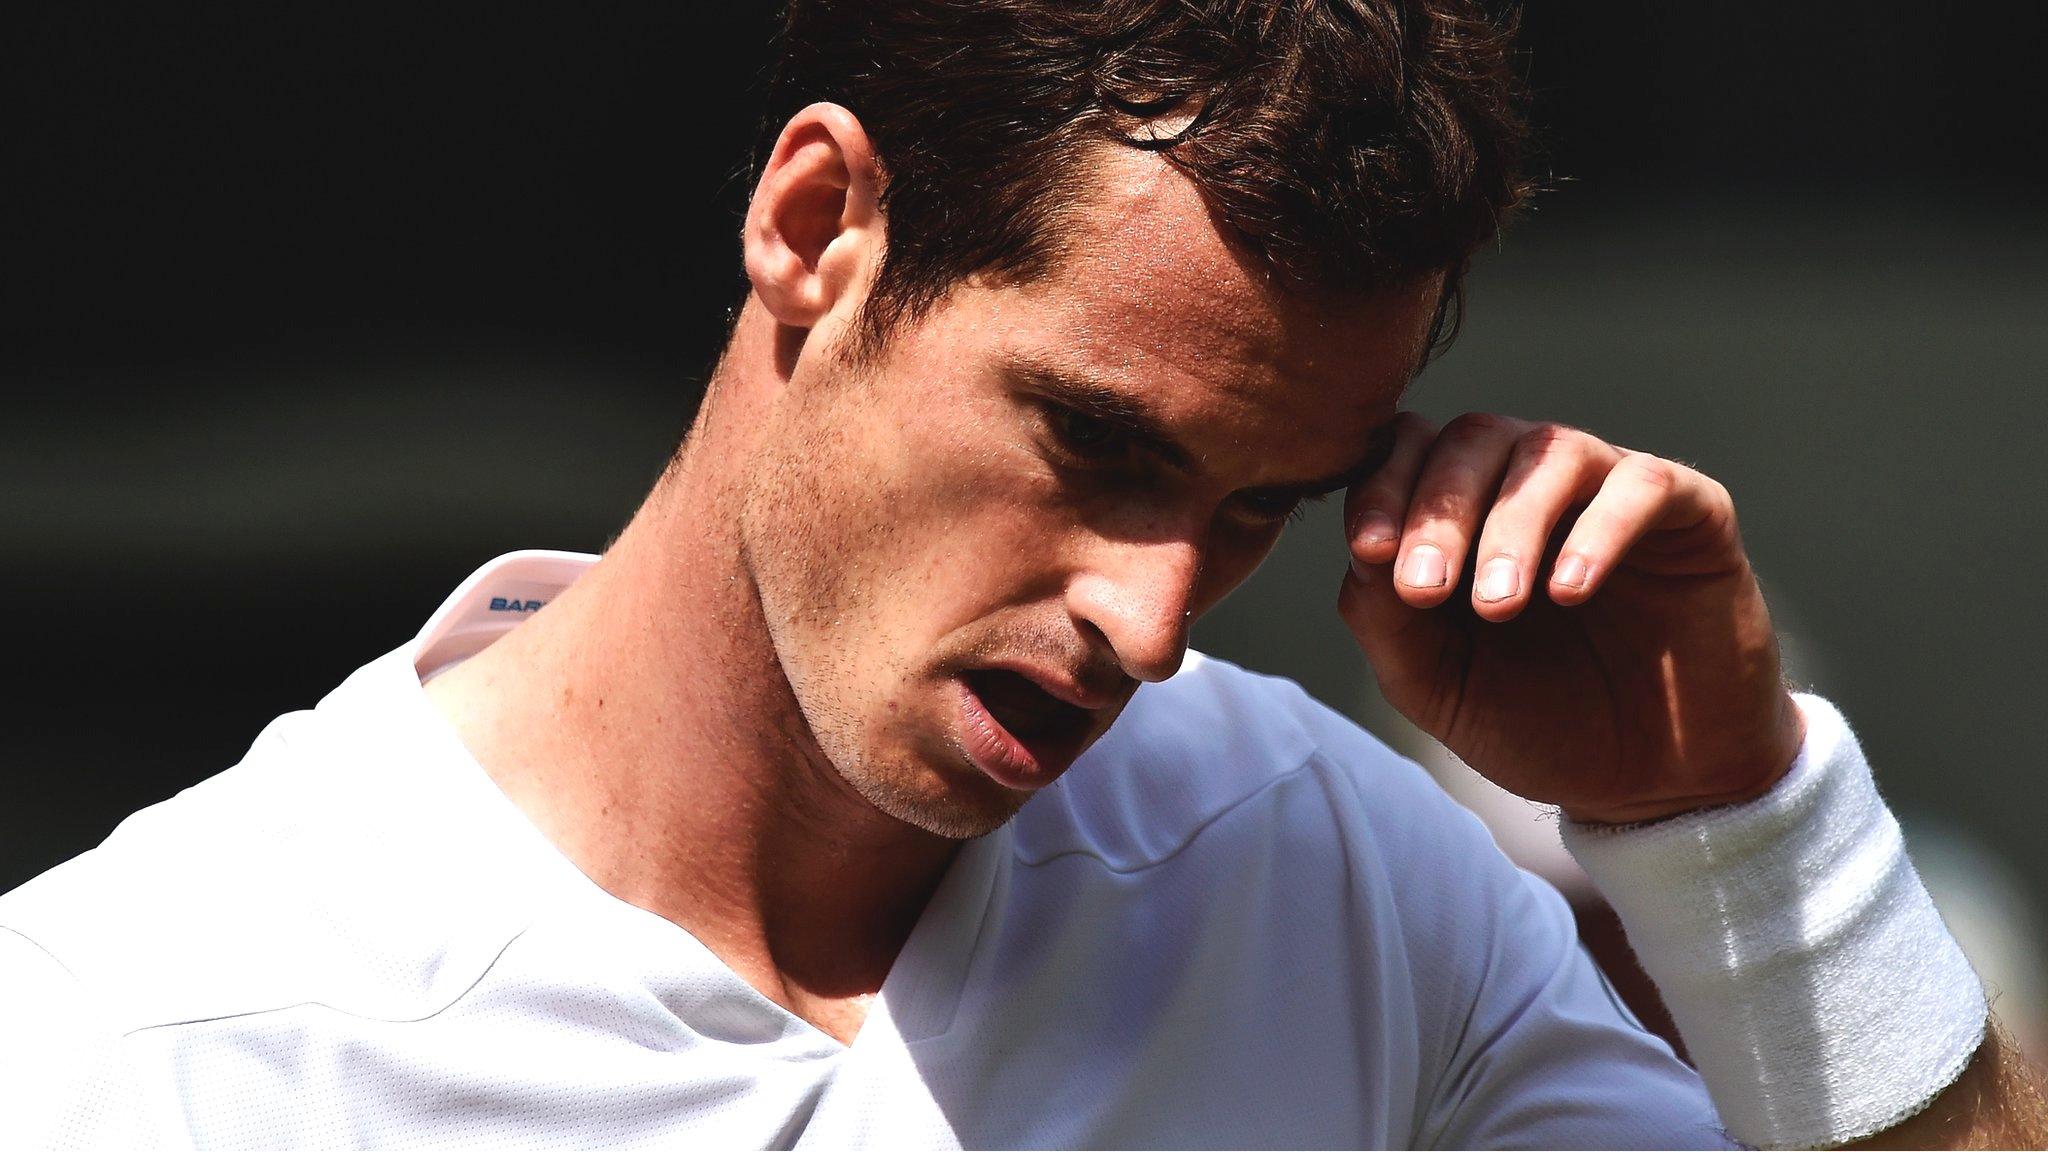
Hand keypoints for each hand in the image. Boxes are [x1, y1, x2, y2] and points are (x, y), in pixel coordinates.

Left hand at [1337, 412, 1804, 823]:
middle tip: (1425, 590)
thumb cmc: (1535, 722)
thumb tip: (1362, 552)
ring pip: (1551, 450)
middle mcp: (1532, 485)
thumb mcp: (1439, 685)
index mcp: (1462, 513)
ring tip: (1498, 604)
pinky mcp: (1692, 512)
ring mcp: (1611, 490)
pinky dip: (1600, 531)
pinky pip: (1644, 485)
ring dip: (1512, 523)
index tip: (1368, 551)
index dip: (1382, 489)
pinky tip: (1569, 590)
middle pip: (1473, 439)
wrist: (1650, 783)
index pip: (1409, 453)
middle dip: (1438, 511)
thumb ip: (1386, 620)